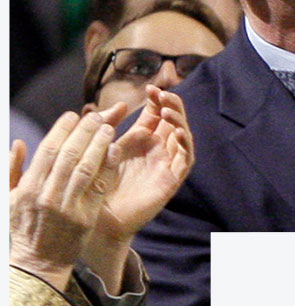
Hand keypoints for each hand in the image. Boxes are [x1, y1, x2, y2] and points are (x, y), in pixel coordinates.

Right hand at [9, 109, 121, 289]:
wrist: (39, 263)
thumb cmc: (22, 227)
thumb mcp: (8, 199)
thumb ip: (12, 170)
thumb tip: (20, 143)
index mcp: (28, 188)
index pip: (48, 151)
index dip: (62, 130)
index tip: (72, 115)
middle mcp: (47, 195)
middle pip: (70, 155)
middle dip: (84, 132)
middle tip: (96, 116)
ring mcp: (68, 206)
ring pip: (87, 167)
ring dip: (99, 144)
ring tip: (108, 127)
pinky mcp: (86, 216)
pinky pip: (100, 186)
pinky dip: (108, 166)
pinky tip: (115, 150)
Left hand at [82, 87, 195, 290]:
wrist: (99, 216)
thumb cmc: (98, 184)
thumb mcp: (103, 149)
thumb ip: (110, 128)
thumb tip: (119, 105)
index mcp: (142, 140)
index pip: (156, 114)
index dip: (157, 100)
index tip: (150, 88)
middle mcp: (158, 149)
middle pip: (174, 121)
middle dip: (172, 105)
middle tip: (163, 95)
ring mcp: (166, 164)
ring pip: (183, 137)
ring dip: (179, 122)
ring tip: (168, 112)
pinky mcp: (171, 180)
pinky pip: (185, 160)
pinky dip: (185, 145)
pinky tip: (176, 134)